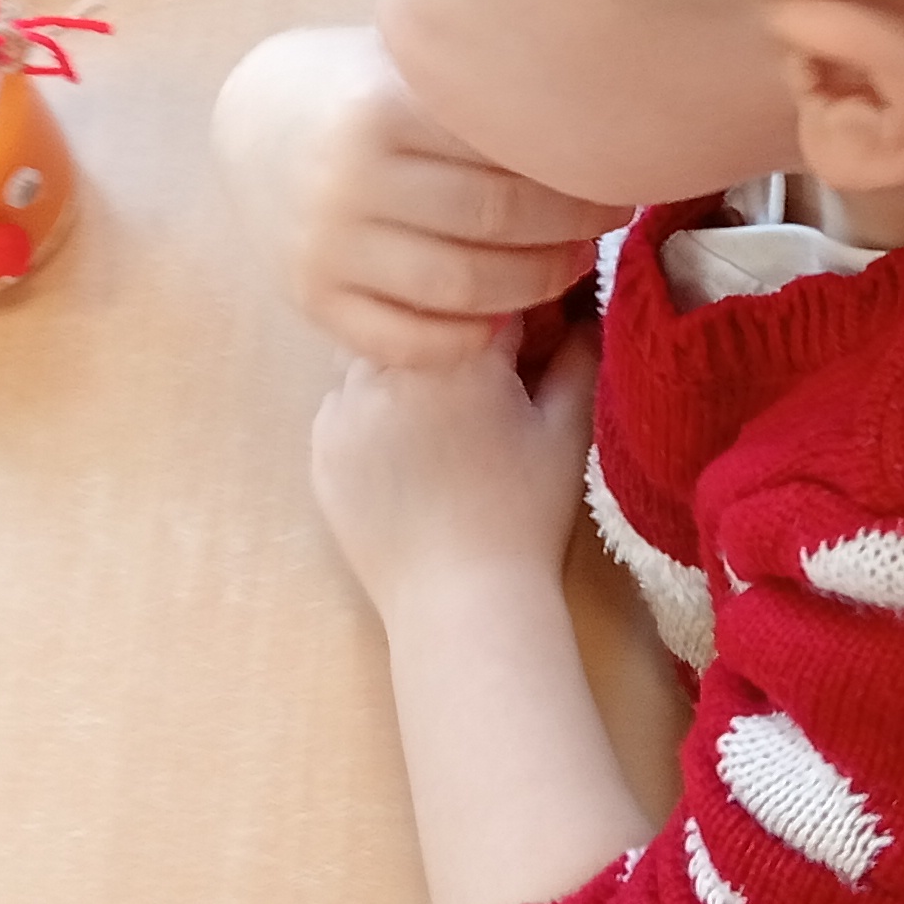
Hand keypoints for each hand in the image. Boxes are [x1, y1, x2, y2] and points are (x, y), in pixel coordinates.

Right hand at [215, 26, 604, 367]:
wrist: (251, 121)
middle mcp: (348, 180)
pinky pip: (408, 342)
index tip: (618, 174)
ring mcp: (326, 247)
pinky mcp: (311, 300)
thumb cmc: (361, 82)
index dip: (578, 172)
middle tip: (607, 221)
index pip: (508, 154)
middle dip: (572, 229)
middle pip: (497, 223)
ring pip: (464, 290)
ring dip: (536, 286)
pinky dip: (469, 339)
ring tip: (570, 265)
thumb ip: (480, 81)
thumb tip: (604, 102)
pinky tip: (503, 317)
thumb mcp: (409, 56)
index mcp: (379, 106)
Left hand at [310, 335, 600, 621]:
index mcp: (458, 355)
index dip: (519, 318)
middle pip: (424, 319)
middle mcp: (390, 367)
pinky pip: (345, 403)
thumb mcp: (567, 430)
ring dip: (409, 367)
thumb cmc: (526, 517)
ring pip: (378, 355)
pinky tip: (409, 448)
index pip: (488, 299)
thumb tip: (583, 306)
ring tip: (444, 419)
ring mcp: (345, 408)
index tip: (532, 349)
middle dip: (455, 337)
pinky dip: (374, 410)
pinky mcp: (321, 446)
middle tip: (487, 387)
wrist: (462, 603)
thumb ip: (580, 353)